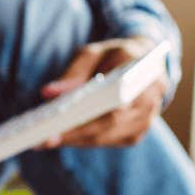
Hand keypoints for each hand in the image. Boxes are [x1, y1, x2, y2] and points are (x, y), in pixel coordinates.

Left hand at [36, 37, 169, 148]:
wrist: (145, 64)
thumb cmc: (115, 56)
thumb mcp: (94, 53)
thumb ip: (74, 72)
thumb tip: (48, 93)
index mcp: (140, 73)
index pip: (111, 101)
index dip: (85, 117)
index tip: (56, 125)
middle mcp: (150, 99)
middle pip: (108, 124)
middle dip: (74, 133)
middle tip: (43, 138)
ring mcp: (147, 120)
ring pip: (107, 137)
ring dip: (76, 140)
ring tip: (47, 139)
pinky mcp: (138, 133)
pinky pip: (109, 141)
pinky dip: (85, 140)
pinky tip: (65, 137)